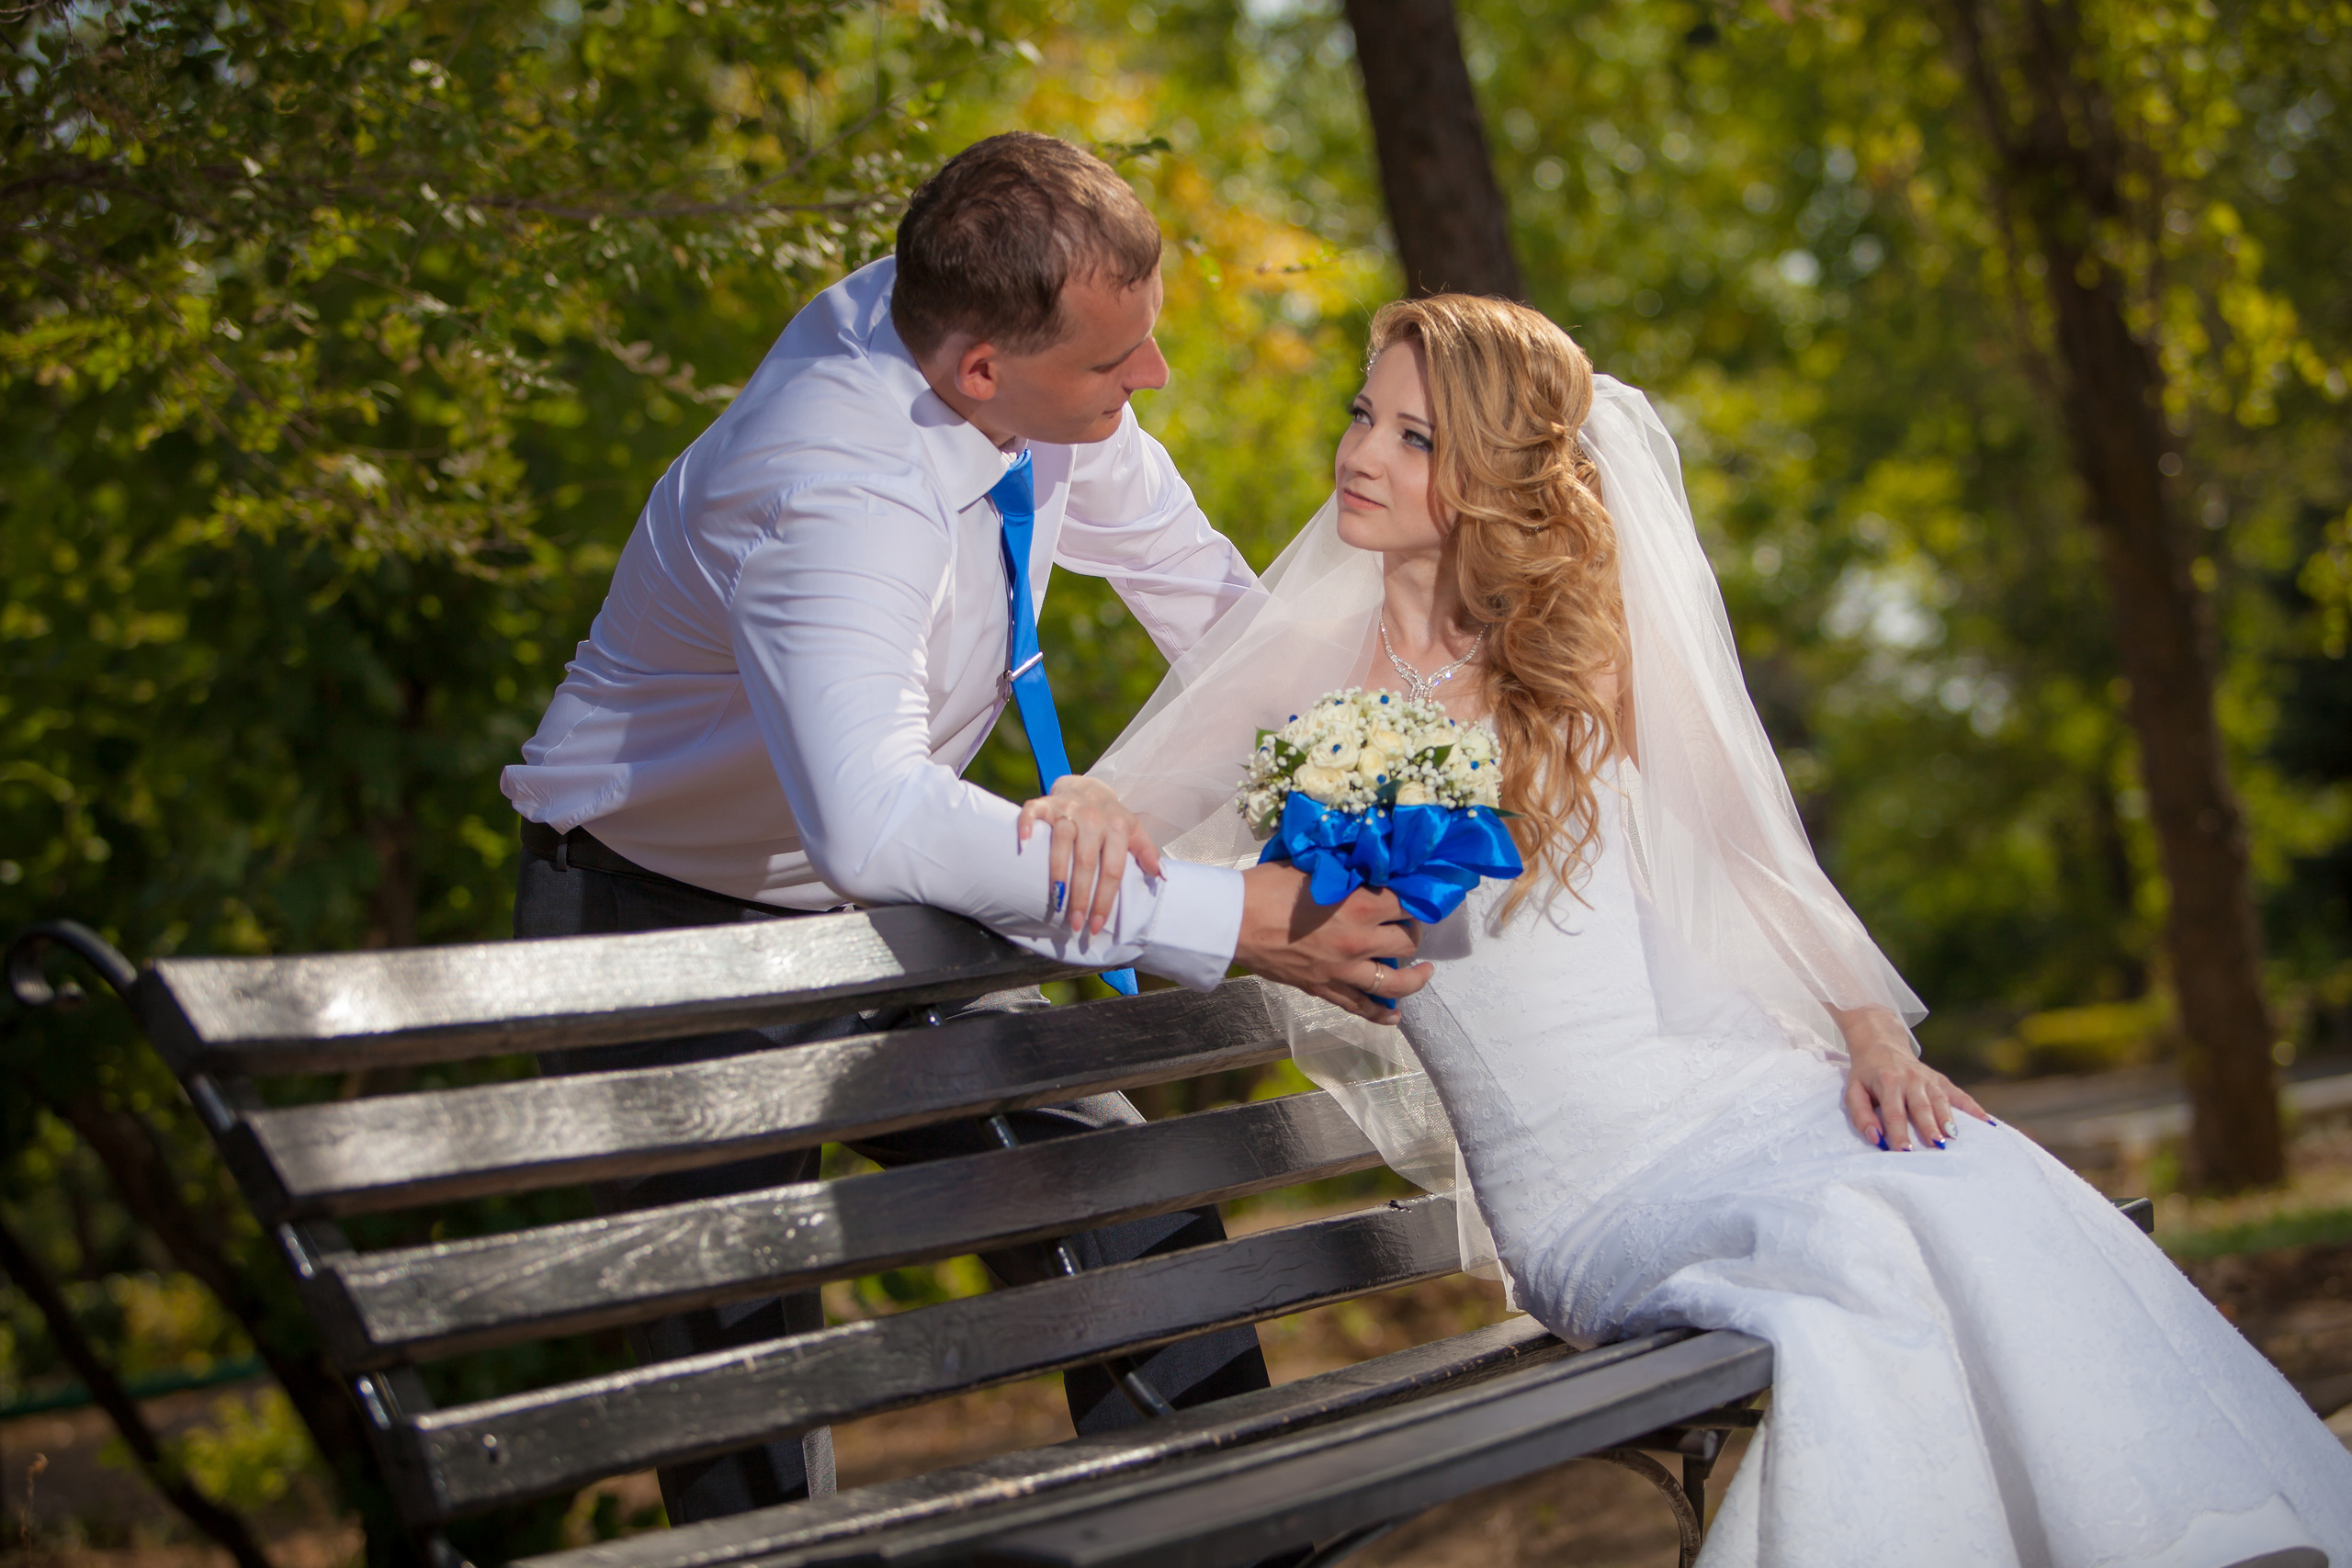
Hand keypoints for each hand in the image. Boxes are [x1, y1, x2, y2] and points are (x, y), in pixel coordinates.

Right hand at [1016, 776, 1163, 937]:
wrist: (1088, 786)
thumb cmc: (1111, 817)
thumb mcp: (1134, 831)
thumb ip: (1146, 852)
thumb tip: (1161, 876)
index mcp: (1117, 828)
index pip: (1112, 869)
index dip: (1104, 899)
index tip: (1096, 925)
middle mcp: (1094, 818)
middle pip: (1086, 860)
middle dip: (1081, 896)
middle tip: (1075, 923)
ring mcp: (1069, 809)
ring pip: (1061, 841)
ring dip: (1058, 873)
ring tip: (1056, 901)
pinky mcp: (1047, 803)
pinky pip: (1034, 811)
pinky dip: (1027, 825)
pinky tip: (1023, 845)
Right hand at [1233, 861, 1429, 1023]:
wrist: (1233, 921)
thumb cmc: (1267, 888)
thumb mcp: (1312, 868)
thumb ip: (1345, 873)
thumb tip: (1364, 869)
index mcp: (1359, 905)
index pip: (1407, 903)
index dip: (1416, 900)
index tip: (1416, 898)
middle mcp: (1359, 940)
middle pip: (1406, 942)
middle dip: (1413, 932)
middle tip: (1408, 926)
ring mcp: (1343, 969)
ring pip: (1395, 982)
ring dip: (1414, 978)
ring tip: (1424, 972)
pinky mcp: (1325, 988)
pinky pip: (1361, 1006)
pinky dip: (1381, 1013)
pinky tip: (1394, 1015)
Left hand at [1841, 1017, 1990, 1150]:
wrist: (1880, 1044)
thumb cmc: (1866, 1075)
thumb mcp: (1853, 1091)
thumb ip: (1861, 1115)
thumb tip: (1875, 1138)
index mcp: (1888, 1082)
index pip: (1894, 1113)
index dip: (1899, 1133)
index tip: (1904, 1152)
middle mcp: (1911, 1079)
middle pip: (1921, 1106)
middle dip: (1929, 1127)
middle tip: (1936, 1147)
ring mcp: (1928, 1078)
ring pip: (1941, 1100)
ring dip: (1948, 1119)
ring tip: (1954, 1137)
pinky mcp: (1940, 1080)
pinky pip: (1959, 1094)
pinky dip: (1973, 1107)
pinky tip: (1985, 1121)